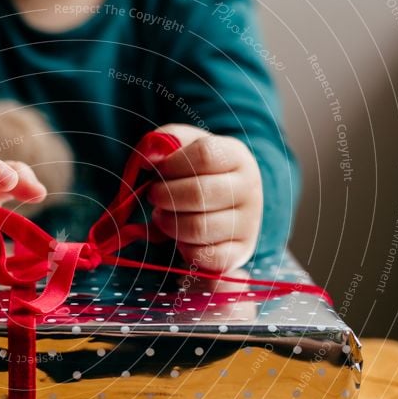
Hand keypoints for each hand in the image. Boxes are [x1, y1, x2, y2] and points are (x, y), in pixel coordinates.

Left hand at [147, 124, 262, 272]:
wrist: (226, 200)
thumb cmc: (196, 171)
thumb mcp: (183, 147)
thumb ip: (163, 142)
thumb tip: (148, 157)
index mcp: (237, 156)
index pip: (204, 155)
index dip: (172, 164)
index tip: (159, 170)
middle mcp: (249, 189)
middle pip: (199, 194)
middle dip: (165, 196)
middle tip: (154, 196)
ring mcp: (247, 222)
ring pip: (198, 227)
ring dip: (168, 223)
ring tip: (161, 216)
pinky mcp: (241, 252)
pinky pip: (204, 256)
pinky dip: (183, 248)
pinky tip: (178, 237)